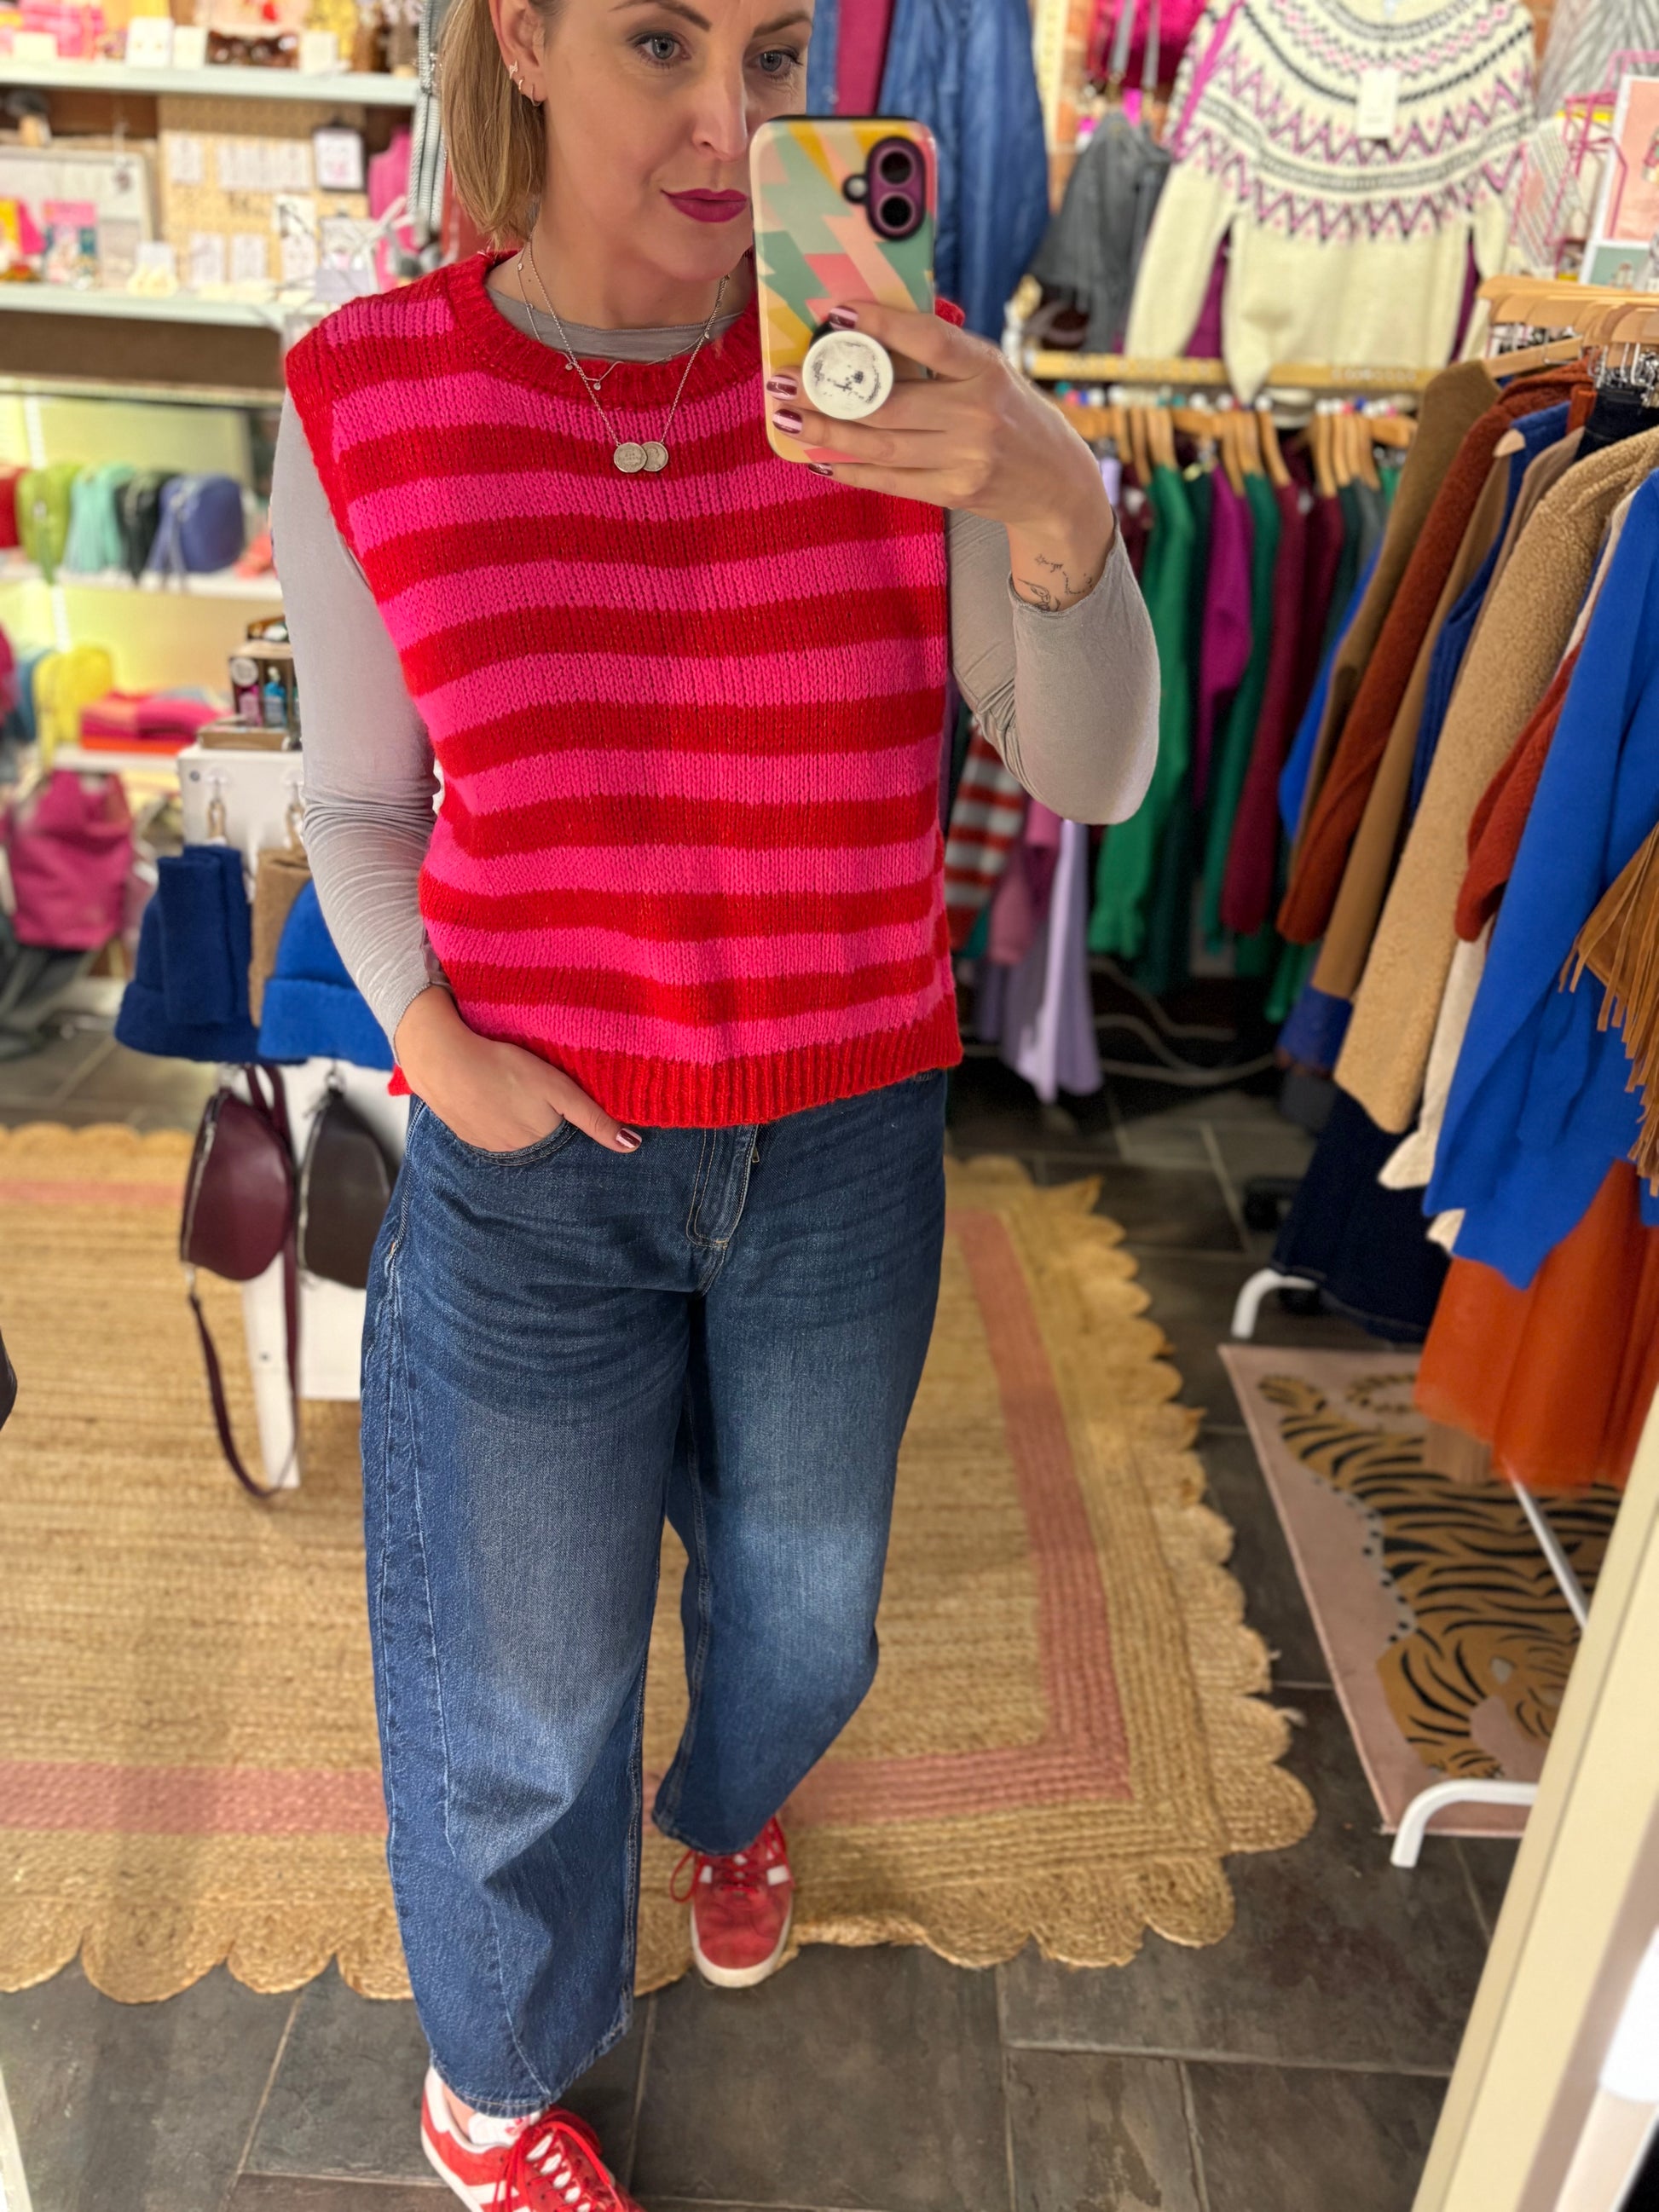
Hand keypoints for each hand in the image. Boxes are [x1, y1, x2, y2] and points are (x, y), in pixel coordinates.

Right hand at [393, 987, 640, 1153]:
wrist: (440, 1057)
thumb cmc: (502, 1066)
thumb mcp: (558, 1089)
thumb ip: (594, 1118)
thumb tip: (632, 1147)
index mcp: (539, 1141)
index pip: (565, 1131)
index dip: (565, 1110)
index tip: (556, 1090)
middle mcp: (513, 1151)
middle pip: (539, 1132)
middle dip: (540, 1114)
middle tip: (530, 1082)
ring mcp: (484, 1143)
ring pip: (511, 1129)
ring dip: (513, 1112)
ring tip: (509, 1083)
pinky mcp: (462, 1130)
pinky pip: (486, 1124)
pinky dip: (490, 1110)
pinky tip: (487, 1088)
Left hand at [769, 298, 1115, 611]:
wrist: (1058, 484)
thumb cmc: (1016, 416)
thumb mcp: (992, 375)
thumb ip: (944, 358)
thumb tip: (872, 335)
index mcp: (987, 371)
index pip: (929, 341)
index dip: (881, 326)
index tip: (838, 314)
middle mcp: (977, 415)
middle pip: (888, 401)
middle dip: (827, 391)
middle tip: (783, 380)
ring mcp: (965, 459)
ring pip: (880, 444)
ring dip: (825, 430)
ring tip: (786, 417)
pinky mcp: (954, 493)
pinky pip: (890, 480)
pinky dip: (850, 468)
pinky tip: (819, 456)